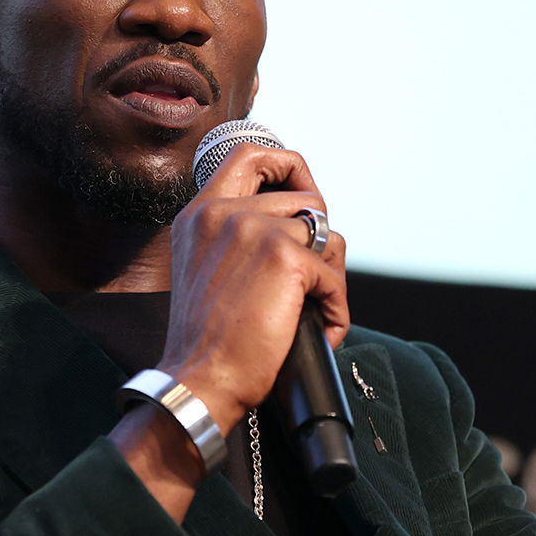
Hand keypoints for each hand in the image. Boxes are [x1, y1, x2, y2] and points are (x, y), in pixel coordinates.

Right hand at [158, 143, 348, 434]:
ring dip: (331, 277)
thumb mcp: (202, 270)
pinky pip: (334, 274)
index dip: (287, 166)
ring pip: (326, 235)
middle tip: (317, 272)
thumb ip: (233, 236)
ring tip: (316, 310)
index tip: (303, 194)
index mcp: (199, 214)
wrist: (199, 380)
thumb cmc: (204, 342)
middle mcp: (223, 212)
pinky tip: (321, 330)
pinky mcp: (286, 257)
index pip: (248, 155)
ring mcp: (254, 229)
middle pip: (304, 197)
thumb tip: (295, 225)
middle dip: (321, 235)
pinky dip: (336, 307)